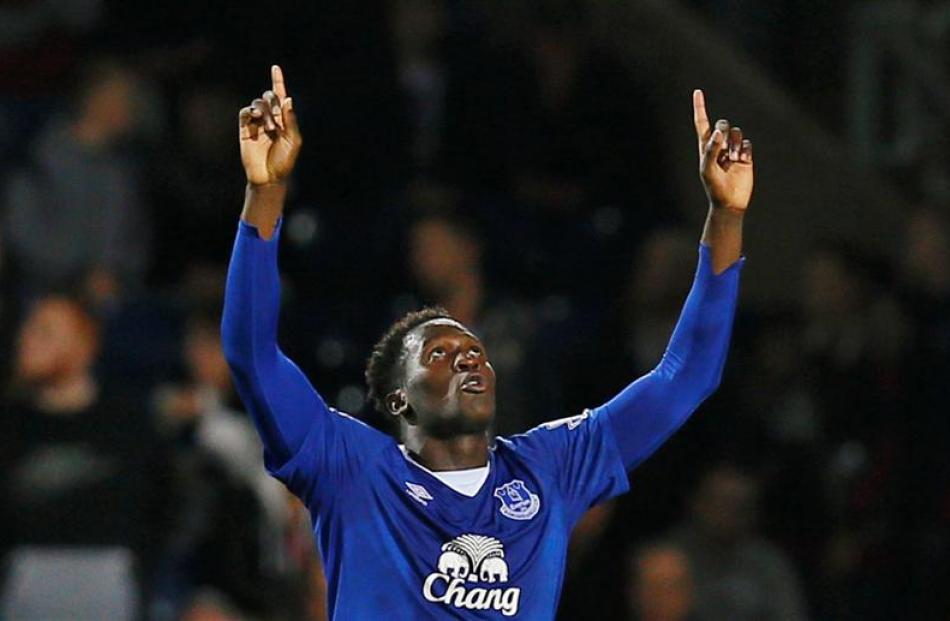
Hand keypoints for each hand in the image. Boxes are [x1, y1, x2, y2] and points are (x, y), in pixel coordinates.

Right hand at [238, 65, 301, 185]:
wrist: (269, 177)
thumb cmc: (284, 161)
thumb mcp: (293, 140)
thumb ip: (290, 120)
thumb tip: (288, 99)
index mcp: (283, 120)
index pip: (280, 96)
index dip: (277, 81)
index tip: (275, 67)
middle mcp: (270, 118)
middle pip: (268, 97)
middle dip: (273, 103)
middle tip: (277, 121)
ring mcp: (256, 123)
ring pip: (257, 103)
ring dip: (265, 112)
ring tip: (270, 129)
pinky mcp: (245, 129)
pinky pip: (245, 112)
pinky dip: (251, 111)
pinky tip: (256, 118)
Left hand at [693, 90, 752, 211]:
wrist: (730, 201)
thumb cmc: (714, 187)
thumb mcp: (707, 169)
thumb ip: (711, 149)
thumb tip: (719, 131)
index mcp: (705, 146)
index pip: (702, 123)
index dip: (700, 107)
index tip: (698, 92)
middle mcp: (719, 145)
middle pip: (723, 124)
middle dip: (724, 131)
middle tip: (724, 150)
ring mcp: (733, 150)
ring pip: (737, 132)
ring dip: (735, 144)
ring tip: (733, 159)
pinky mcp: (746, 155)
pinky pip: (747, 143)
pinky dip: (745, 149)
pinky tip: (741, 161)